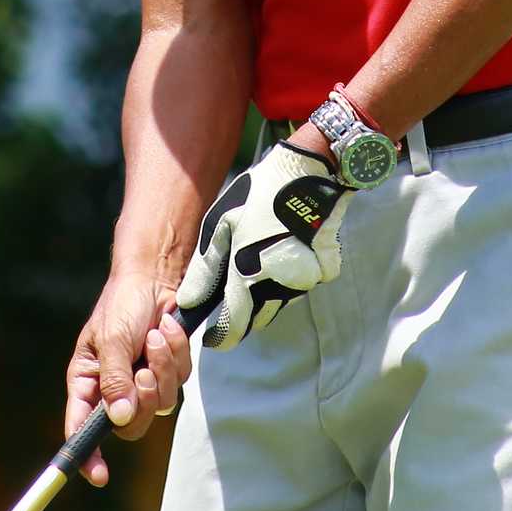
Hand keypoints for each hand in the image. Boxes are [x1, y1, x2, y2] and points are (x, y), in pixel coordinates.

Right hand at [63, 274, 193, 487]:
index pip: (82, 428)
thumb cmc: (123, 303)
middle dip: (144, 400)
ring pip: (161, 403)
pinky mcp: (169, 372)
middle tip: (144, 372)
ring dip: (162, 369)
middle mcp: (114, 388)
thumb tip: (119, 418)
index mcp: (88, 382)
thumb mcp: (113, 338)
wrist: (156, 277)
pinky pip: (180, 381)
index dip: (87, 456)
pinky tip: (168, 330)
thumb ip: (115, 378)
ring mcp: (144, 382)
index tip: (98, 475)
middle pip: (131, 424)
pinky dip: (176, 356)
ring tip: (156, 336)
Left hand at [175, 142, 349, 351]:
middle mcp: (279, 286)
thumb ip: (205, 269)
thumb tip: (188, 303)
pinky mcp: (323, 273)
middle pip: (256, 319)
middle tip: (233, 287)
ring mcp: (304, 282)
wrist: (310, 173)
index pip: (234, 329)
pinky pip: (298, 288)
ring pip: (278, 304)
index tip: (214, 337)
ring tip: (257, 261)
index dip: (222, 337)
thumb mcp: (221, 225)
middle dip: (242, 312)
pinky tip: (281, 254)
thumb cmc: (259, 195)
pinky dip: (287, 282)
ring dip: (264, 296)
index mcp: (249, 276)